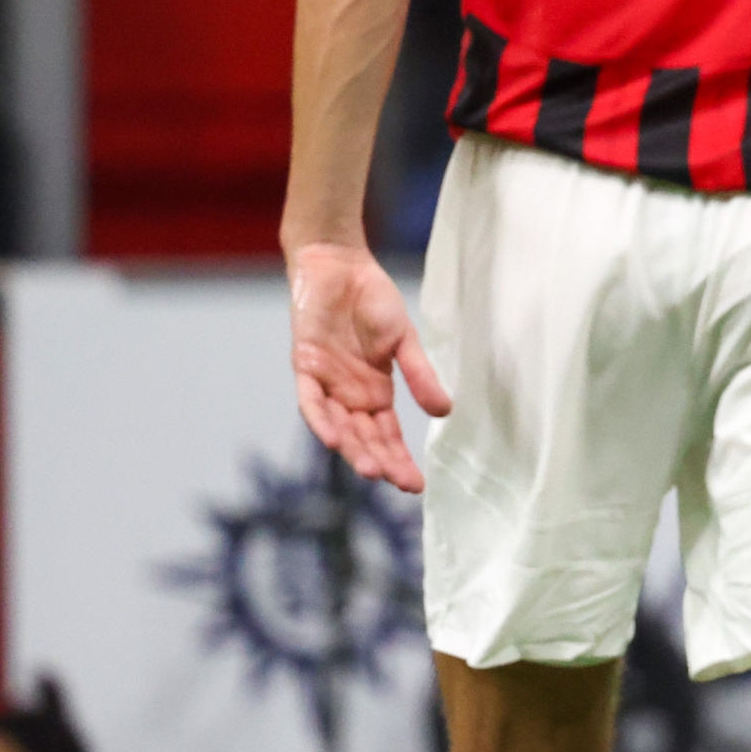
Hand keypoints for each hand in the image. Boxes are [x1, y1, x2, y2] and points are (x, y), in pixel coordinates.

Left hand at [287, 242, 452, 494]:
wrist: (340, 266)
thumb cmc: (373, 301)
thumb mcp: (405, 341)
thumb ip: (420, 375)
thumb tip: (446, 412)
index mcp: (374, 392)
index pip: (387, 436)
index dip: (400, 460)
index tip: (416, 485)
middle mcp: (348, 395)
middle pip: (364, 438)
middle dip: (380, 462)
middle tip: (398, 482)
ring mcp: (325, 383)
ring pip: (338, 427)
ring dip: (352, 449)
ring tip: (370, 470)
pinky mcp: (305, 366)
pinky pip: (310, 401)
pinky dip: (321, 420)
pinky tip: (334, 439)